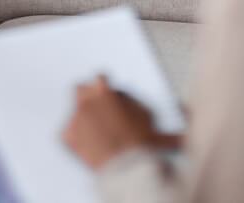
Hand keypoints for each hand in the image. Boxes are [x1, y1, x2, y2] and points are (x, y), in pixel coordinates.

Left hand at [62, 75, 181, 169]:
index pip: (100, 78)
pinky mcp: (68, 135)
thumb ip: (151, 110)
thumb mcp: (152, 122)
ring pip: (74, 109)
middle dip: (89, 96)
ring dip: (82, 115)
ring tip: (93, 127)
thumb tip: (176, 110)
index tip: (108, 93)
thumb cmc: (140, 143)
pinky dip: (76, 138)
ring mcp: (76, 117)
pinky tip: (87, 145)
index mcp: (104, 91)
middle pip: (81, 90)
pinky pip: (68, 133)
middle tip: (99, 109)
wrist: (125, 166)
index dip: (105, 87)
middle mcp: (86, 100)